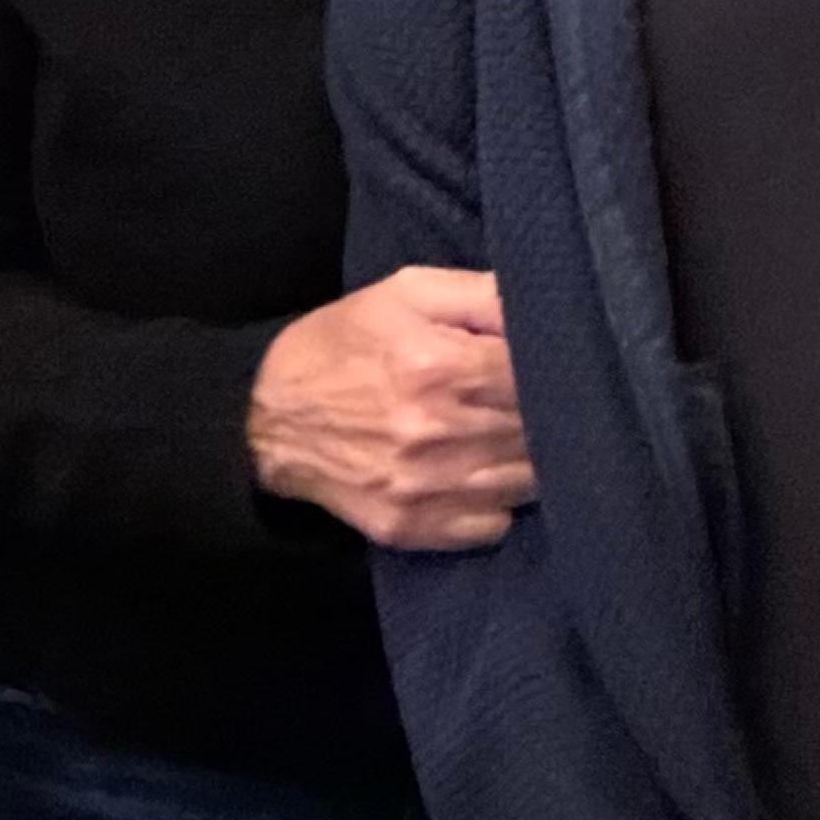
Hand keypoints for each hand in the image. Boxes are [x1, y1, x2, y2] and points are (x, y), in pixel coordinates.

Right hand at [246, 268, 530, 548]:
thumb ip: (481, 294)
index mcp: (438, 366)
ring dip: (530, 460)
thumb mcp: (405, 292)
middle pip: (538, 431)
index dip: (554, 369)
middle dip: (548, 414)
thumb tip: (544, 307)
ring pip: (525, 483)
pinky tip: (485, 476)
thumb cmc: (342, 345)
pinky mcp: (411, 527)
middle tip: (544, 401)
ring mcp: (423, 488)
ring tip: (514, 436)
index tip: (554, 365)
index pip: (536, 376)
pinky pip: (492, 526)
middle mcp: (435, 432)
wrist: (265, 419)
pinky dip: (499, 503)